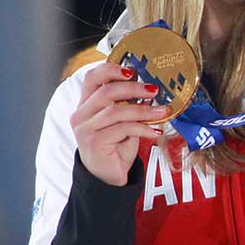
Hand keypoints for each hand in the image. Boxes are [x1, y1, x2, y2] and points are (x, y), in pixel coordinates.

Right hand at [70, 62, 167, 185]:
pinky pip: (123, 129)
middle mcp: (82, 114)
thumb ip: (128, 104)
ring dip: (143, 110)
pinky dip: (143, 129)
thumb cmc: (115, 144)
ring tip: (162, 111)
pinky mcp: (94, 143)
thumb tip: (151, 88)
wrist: (107, 174)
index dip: (111, 70)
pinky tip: (156, 132)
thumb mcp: (122, 121)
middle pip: (106, 92)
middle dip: (134, 88)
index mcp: (86, 104)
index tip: (133, 71)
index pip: (91, 78)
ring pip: (115, 111)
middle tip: (155, 90)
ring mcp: (85, 129)